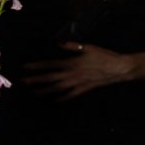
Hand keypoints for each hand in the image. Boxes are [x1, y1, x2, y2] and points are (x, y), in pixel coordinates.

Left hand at [21, 43, 135, 99]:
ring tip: (35, 92)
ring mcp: (79, 83)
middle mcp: (73, 74)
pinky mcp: (85, 88)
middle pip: (51, 78)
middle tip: (24, 82)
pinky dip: (62, 98)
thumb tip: (58, 43)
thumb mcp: (88, 47)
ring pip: (59, 88)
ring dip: (45, 90)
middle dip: (36, 80)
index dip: (37, 66)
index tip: (26, 67)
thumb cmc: (105, 56)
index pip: (51, 64)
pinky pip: (71, 95)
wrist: (120, 68)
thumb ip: (72, 46)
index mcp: (72, 63)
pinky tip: (54, 100)